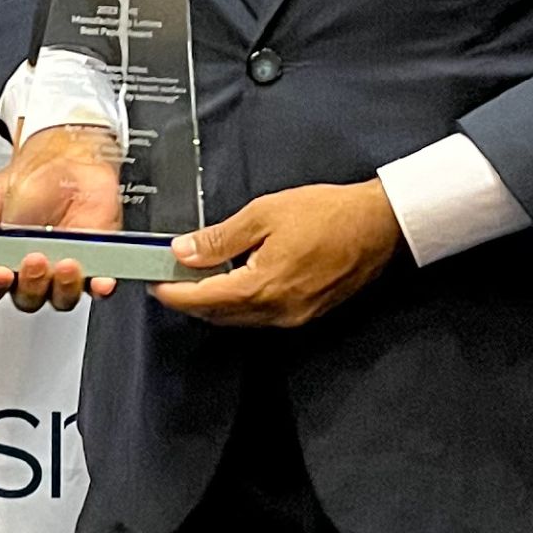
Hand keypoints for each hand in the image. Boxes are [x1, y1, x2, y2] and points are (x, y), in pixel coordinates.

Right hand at [0, 127, 124, 311]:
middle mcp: (30, 272)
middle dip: (30, 284)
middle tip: (34, 258)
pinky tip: (100, 282)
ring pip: (60, 298)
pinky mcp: (94, 263)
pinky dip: (100, 287)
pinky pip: (97, 285)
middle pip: (27, 298)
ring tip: (65, 263)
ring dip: (62, 288)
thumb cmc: (26, 182)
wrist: (65, 158)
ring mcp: (62, 270)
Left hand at [155, 181, 404, 327]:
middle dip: (189, 300)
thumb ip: (220, 237)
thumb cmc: (327, 213)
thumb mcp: (265, 214)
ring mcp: (293, 316)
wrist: (377, 224)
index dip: (174, 293)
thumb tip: (183, 252)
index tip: (154, 283)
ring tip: (197, 277)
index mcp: (262, 287)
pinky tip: (234, 281)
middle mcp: (276, 311)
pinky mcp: (306, 314)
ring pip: (239, 319)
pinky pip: (260, 316)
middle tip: (170, 278)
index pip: (202, 301)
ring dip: (214, 303)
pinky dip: (240, 303)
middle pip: (218, 315)